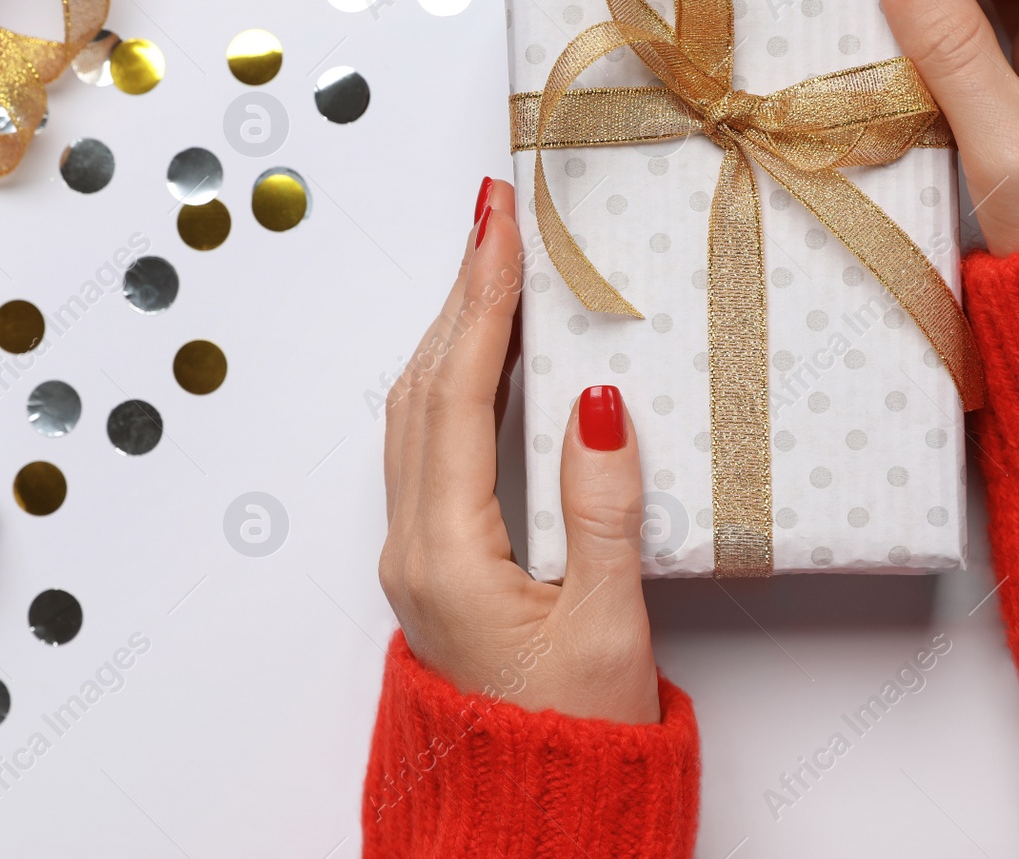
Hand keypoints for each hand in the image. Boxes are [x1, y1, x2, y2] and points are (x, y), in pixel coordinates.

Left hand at [378, 178, 660, 724]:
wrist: (527, 816)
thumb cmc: (568, 742)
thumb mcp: (605, 632)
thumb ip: (600, 514)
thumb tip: (596, 406)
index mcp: (446, 554)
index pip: (457, 394)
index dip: (481, 301)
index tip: (498, 226)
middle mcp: (413, 544)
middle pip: (424, 388)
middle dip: (461, 294)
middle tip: (494, 219)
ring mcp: (416, 552)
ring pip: (420, 413)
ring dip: (455, 333)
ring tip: (493, 266)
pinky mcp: (435, 561)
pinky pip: (432, 446)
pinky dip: (457, 383)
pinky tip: (488, 359)